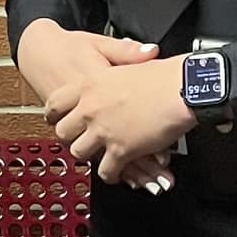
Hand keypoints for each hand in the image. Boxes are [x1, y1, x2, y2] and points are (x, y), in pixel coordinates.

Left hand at [44, 56, 195, 185]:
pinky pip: (105, 171)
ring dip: (90, 157)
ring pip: (79, 153)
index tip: (57, 119)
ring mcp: (103, 131)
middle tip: (80, 140)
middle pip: (63, 132)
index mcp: (90, 85)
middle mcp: (91, 108)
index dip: (54, 115)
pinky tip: (116, 172)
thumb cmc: (163, 75)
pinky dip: (111, 175)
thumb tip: (119, 60)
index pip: (56, 103)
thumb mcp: (129, 62)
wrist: (182, 88)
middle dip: (71, 138)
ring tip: (98, 157)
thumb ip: (115, 67)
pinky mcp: (121, 150)